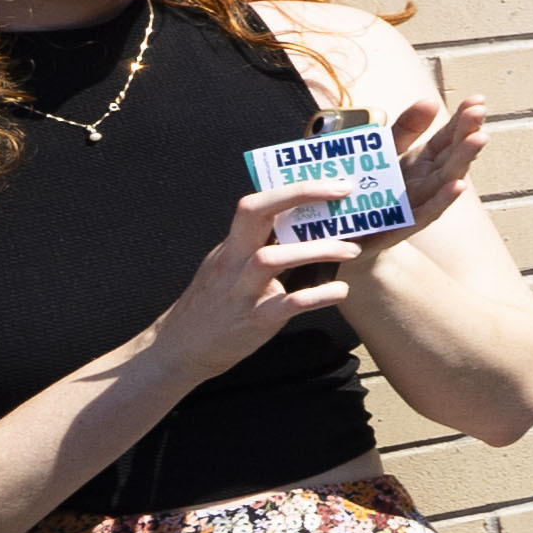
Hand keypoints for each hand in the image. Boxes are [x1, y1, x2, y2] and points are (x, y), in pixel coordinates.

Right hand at [141, 190, 356, 385]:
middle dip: (300, 195)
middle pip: (254, 213)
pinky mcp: (253, 319)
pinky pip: (286, 304)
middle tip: (345, 192)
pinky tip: (341, 291)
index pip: (255, 203)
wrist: (180, 349)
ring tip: (352, 249)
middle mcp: (232, 261)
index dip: (293, 189)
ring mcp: (240, 290)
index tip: (334, 183)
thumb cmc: (215, 304)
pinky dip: (316, 295)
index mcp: (231, 246)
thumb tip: (299, 224)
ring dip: (315, 249)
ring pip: (271, 258)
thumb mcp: (228, 266)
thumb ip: (255, 246)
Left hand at [373, 93, 495, 234]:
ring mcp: (418, 203)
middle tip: (480, 112)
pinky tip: (458, 185)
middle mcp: (426, 182)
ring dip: (464, 160)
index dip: (463, 120)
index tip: (478, 99)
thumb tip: (431, 100)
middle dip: (467, 134)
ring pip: (445, 181)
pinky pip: (425, 213)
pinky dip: (442, 200)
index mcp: (423, 162)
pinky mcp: (402, 226)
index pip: (448, 138)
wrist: (341, 233)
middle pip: (451, 156)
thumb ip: (406, 128)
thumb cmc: (365, 189)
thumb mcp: (384, 151)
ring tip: (479, 138)